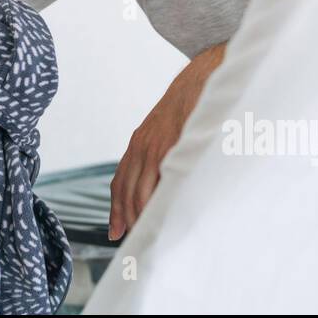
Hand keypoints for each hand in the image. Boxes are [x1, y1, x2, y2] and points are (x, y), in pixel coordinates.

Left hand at [108, 41, 226, 241]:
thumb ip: (161, 154)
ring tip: (148, 236)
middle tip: (133, 242)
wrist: (204, 76)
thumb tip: (165, 182)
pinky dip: (160, 199)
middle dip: (128, 219)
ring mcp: (157, 145)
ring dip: (142, 215)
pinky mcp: (174, 144)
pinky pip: (163, 178)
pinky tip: (164, 214)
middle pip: (127, 192)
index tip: (114, 231)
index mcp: (139, 143)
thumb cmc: (190, 106)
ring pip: (142, 190)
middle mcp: (142, 145)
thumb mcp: (167, 130)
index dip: (116, 209)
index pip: (120, 182)